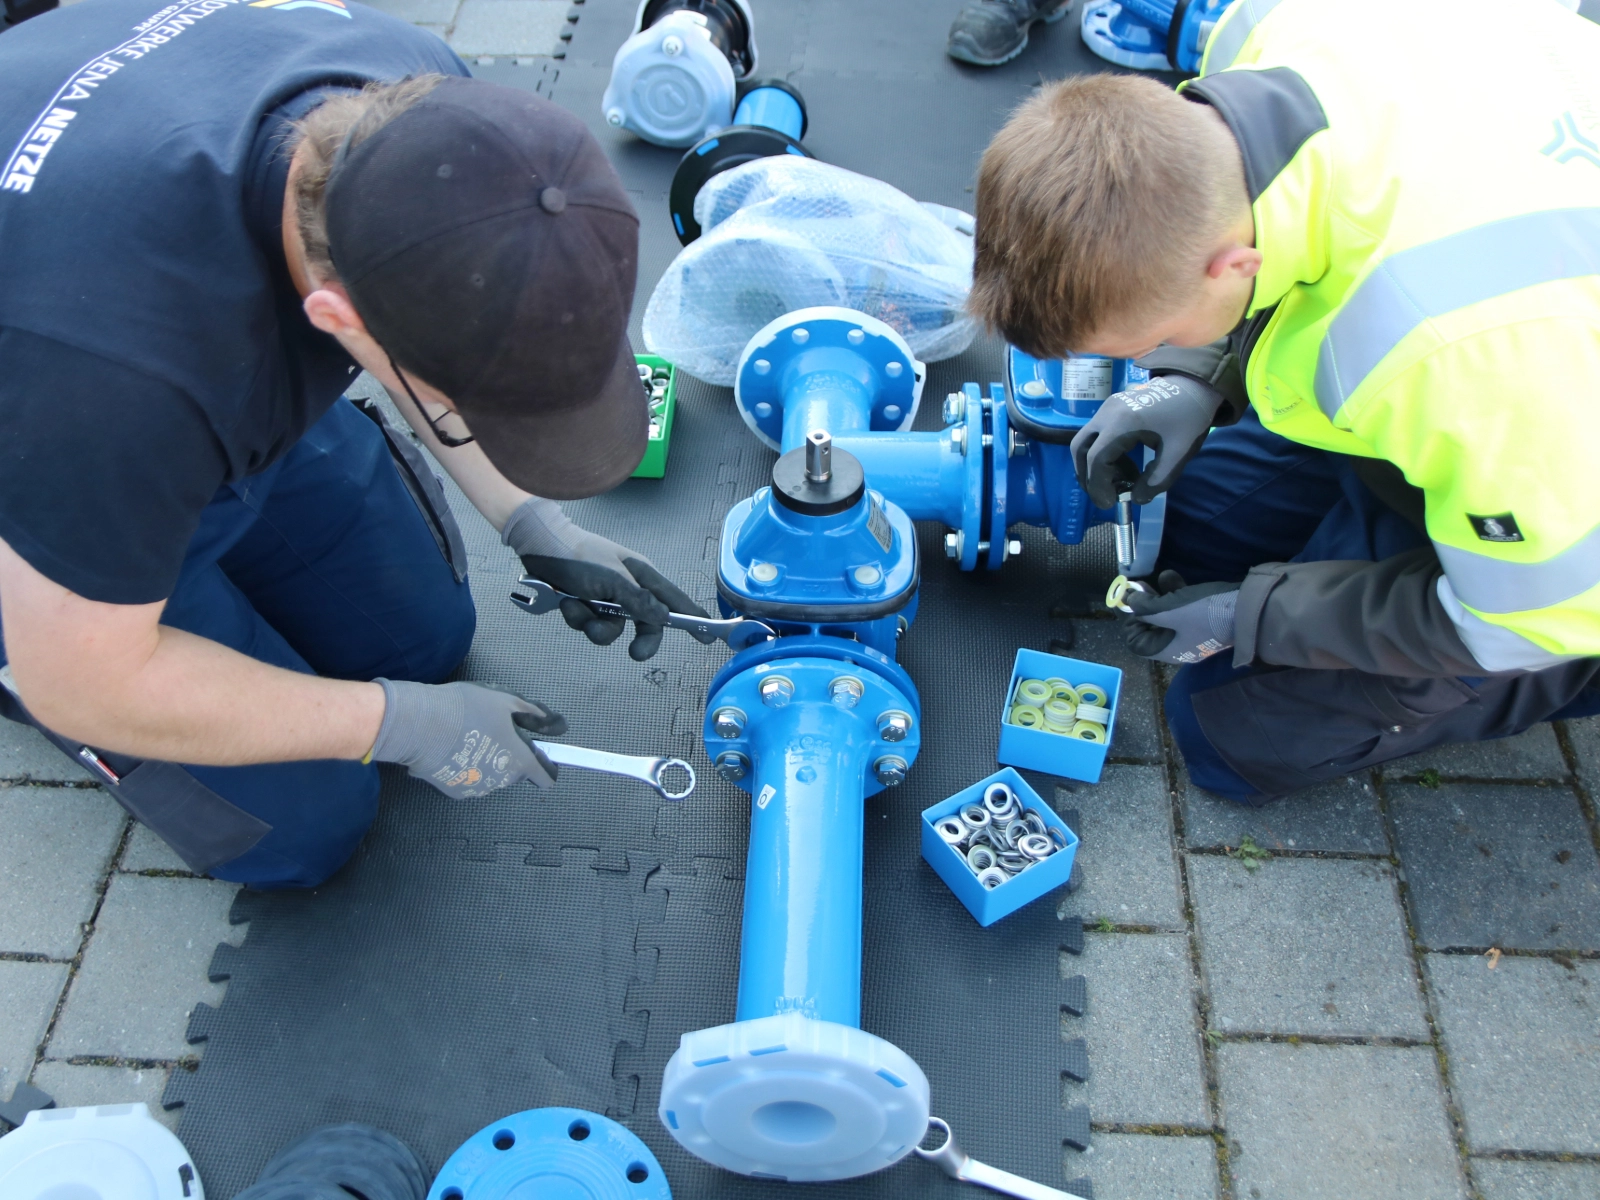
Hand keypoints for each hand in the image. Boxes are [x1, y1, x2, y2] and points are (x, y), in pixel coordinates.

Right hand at [369, 679, 566, 797]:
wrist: (419, 724)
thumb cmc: (465, 709)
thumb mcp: (507, 701)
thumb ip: (536, 715)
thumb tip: (558, 724)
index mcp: (519, 761)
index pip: (546, 777)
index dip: (546, 765)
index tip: (540, 754)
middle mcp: (501, 781)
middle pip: (516, 773)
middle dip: (511, 755)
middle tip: (495, 731)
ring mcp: (478, 789)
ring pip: (493, 776)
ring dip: (489, 762)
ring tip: (471, 736)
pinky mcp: (455, 791)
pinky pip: (471, 779)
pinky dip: (468, 768)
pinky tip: (455, 748)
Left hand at [522, 552, 714, 660]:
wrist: (539, 547)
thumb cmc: (580, 557)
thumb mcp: (613, 580)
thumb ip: (639, 601)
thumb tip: (664, 618)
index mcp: (642, 576)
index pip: (675, 600)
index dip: (692, 618)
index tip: (707, 636)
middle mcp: (628, 589)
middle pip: (647, 624)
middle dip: (639, 639)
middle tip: (636, 654)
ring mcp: (607, 599)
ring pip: (613, 629)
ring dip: (594, 624)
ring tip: (577, 605)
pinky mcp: (586, 605)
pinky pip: (589, 624)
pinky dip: (577, 616)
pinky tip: (565, 601)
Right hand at [1070, 374, 1224, 508]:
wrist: (1194, 384)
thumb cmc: (1188, 417)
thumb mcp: (1178, 453)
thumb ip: (1157, 480)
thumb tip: (1137, 498)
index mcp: (1123, 423)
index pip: (1097, 459)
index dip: (1098, 485)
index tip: (1110, 503)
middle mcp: (1107, 413)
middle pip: (1080, 449)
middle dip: (1086, 476)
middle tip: (1103, 495)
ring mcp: (1107, 407)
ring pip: (1085, 441)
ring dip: (1094, 465)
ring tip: (1118, 482)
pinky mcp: (1111, 407)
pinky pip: (1097, 434)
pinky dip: (1103, 453)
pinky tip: (1124, 465)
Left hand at [1121, 570, 1238, 664]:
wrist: (1249, 609)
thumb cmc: (1204, 613)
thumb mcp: (1169, 610)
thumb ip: (1145, 608)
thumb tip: (1128, 602)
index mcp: (1168, 650)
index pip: (1137, 643)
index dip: (1130, 623)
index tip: (1129, 603)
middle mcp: (1179, 645)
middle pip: (1151, 627)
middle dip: (1143, 605)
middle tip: (1138, 586)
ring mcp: (1193, 632)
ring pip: (1167, 615)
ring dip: (1159, 595)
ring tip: (1156, 577)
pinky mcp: (1204, 618)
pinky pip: (1183, 608)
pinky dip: (1176, 593)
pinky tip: (1173, 576)